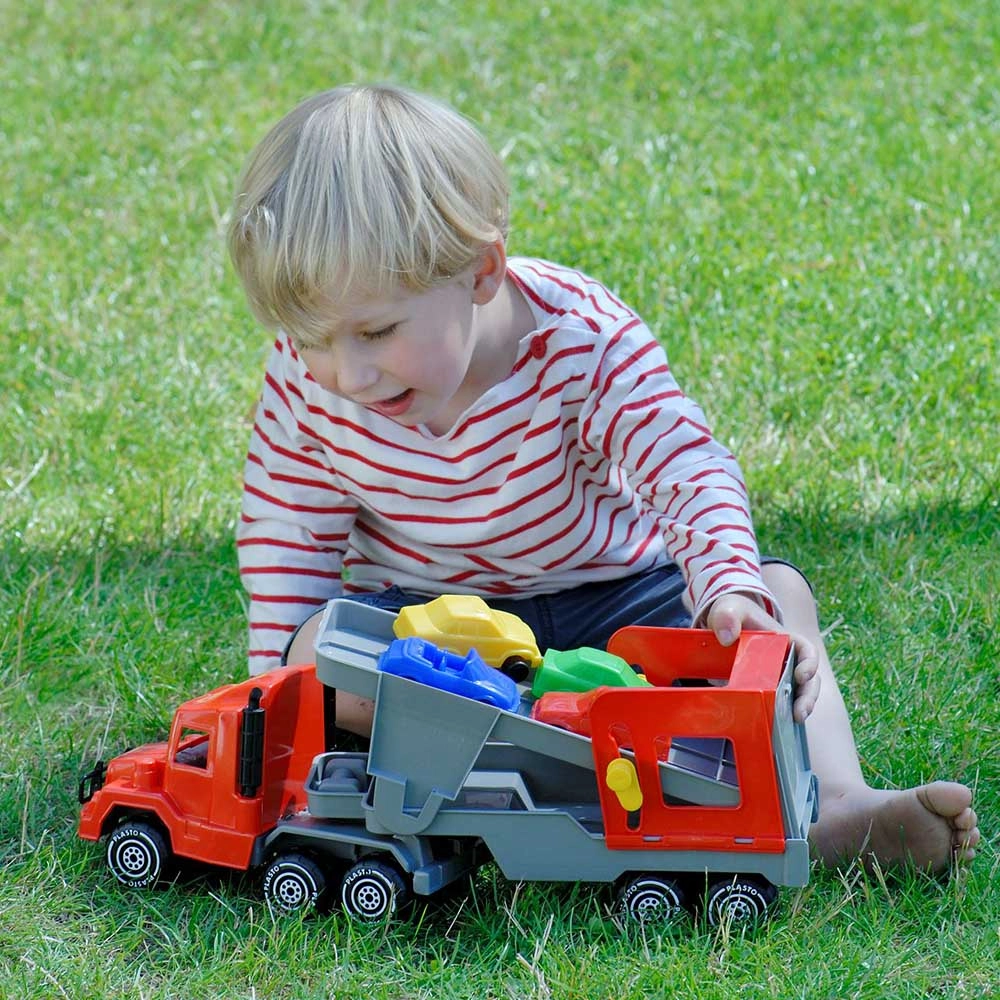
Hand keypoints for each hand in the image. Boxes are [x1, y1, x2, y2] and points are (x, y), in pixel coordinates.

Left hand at [705, 592, 820, 722]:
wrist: (721, 626)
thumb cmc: (731, 613)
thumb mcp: (729, 608)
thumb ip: (726, 616)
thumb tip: (726, 637)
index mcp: (785, 639)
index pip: (807, 651)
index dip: (810, 664)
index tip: (802, 675)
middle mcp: (786, 659)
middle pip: (808, 680)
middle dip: (808, 696)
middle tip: (800, 712)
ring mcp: (777, 676)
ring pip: (797, 695)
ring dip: (799, 708)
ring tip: (794, 720)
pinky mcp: (765, 688)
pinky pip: (778, 703)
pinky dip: (780, 715)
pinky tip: (774, 725)